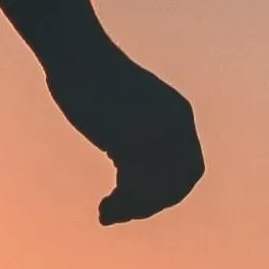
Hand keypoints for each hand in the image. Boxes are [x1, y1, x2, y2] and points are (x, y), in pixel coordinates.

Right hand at [46, 36, 203, 224]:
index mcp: (180, 115)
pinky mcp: (132, 137)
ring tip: (108, 213)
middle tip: (121, 212)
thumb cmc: (95, 77)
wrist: (79, 56)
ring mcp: (155, 131)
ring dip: (134, 208)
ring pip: (156, 188)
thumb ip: (140, 134)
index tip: (141, 201)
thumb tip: (135, 170)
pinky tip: (104, 209)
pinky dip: (122, 204)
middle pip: (177, 183)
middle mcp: (176, 125)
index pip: (189, 168)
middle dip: (152, 204)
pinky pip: (135, 184)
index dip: (170, 192)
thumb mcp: (130, 106)